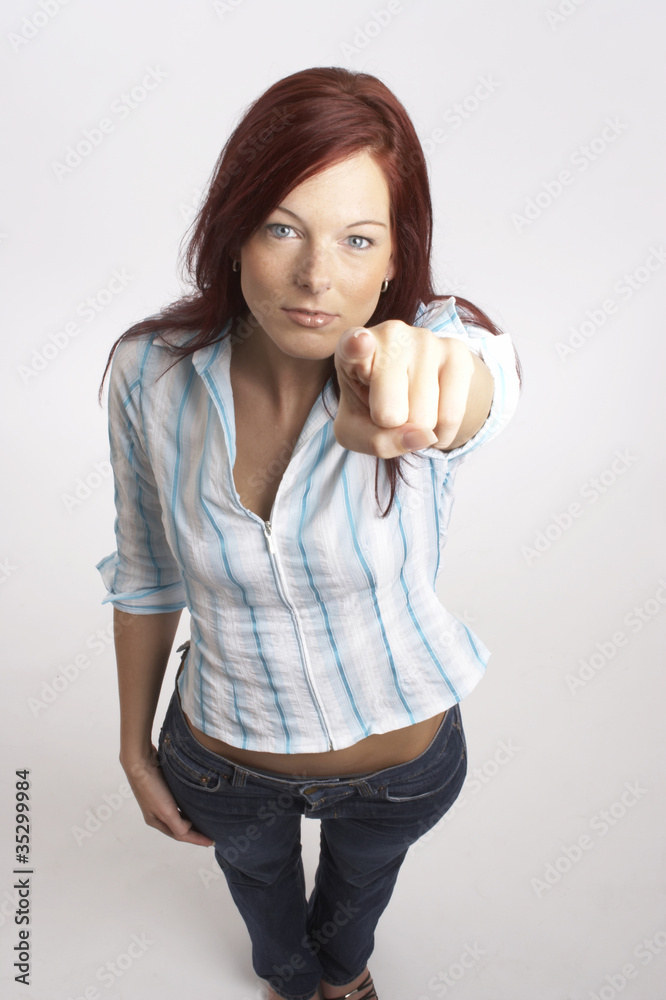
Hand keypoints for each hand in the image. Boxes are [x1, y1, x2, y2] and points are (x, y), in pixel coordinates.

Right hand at [121, 746, 213, 846]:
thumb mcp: (165, 810)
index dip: (196, 839)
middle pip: (179, 827)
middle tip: (210, 834)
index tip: (212, 842)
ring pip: (179, 814)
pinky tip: (195, 803)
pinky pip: (179, 801)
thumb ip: (177, 825)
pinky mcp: (164, 787)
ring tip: (205, 821)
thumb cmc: (152, 787)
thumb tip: (188, 829)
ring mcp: (159, 799)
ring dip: (191, 819)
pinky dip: (188, 806)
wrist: (140, 761)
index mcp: (155, 821)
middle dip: (194, 832)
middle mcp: (157, 812)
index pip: (180, 835)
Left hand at [333, 321, 489, 456]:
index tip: (360, 343)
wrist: (409, 393)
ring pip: (423, 418)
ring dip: (418, 430)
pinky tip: (433, 422)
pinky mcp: (456, 352)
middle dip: (393, 428)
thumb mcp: (356, 431)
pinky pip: (451, 415)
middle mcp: (389, 334)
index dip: (357, 346)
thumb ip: (376, 440)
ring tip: (410, 409)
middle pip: (390, 414)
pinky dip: (441, 434)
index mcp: (351, 348)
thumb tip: (423, 436)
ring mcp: (425, 340)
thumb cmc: (371, 407)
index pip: (353, 345)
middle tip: (390, 410)